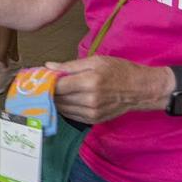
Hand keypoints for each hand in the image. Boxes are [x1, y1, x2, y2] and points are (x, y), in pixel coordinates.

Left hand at [47, 55, 170, 123]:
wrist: (140, 89)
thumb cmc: (120, 71)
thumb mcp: (96, 61)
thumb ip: (70, 66)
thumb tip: (48, 66)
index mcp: (90, 82)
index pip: (57, 86)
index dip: (46, 82)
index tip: (40, 78)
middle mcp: (89, 100)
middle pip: (58, 98)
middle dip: (49, 91)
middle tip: (45, 83)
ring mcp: (91, 113)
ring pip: (62, 108)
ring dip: (56, 100)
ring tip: (56, 90)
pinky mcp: (93, 120)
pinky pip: (70, 115)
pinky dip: (65, 107)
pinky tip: (67, 99)